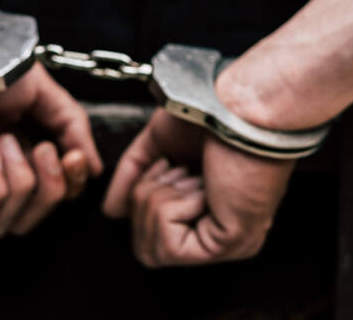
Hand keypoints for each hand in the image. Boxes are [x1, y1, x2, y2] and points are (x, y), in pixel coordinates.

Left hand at [0, 61, 103, 237]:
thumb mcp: (44, 97)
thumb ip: (72, 130)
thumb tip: (95, 170)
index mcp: (8, 154)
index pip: (45, 196)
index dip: (67, 185)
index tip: (75, 157)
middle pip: (26, 221)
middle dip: (50, 191)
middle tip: (49, 151)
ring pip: (0, 227)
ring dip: (20, 183)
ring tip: (9, 141)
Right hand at [102, 110, 294, 266]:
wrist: (239, 101)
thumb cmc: (213, 108)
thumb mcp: (159, 142)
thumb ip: (133, 176)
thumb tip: (113, 211)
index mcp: (213, 211)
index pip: (153, 236)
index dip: (147, 196)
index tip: (171, 163)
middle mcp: (222, 233)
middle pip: (145, 250)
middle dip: (150, 200)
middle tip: (182, 169)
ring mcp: (228, 243)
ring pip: (151, 252)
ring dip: (160, 201)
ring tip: (193, 175)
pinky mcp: (228, 243)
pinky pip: (168, 248)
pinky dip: (172, 208)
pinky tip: (202, 186)